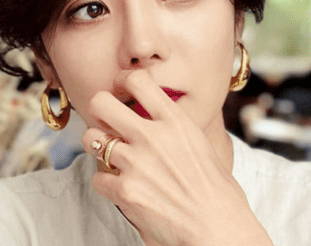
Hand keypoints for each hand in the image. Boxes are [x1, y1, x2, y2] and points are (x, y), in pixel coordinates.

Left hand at [81, 70, 272, 245]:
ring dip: (97, 147)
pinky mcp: (125, 191)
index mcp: (176, 122)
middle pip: (102, 103)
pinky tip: (122, 189)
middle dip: (99, 110)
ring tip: (109, 156)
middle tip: (105, 121)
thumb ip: (175, 130)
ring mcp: (136, 163)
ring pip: (91, 139)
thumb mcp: (201, 146)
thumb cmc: (219, 194)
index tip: (121, 88)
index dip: (123, 80)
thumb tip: (160, 121)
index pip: (139, 80)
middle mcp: (152, 137)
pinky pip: (98, 178)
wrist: (219, 230)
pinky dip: (106, 184)